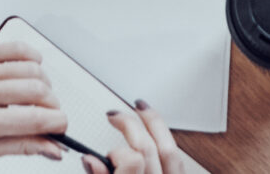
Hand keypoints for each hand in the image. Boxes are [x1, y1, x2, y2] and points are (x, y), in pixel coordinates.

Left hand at [0, 41, 69, 159]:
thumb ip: (25, 147)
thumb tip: (54, 148)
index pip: (35, 119)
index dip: (58, 122)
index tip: (61, 125)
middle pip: (38, 91)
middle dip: (54, 104)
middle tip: (51, 111)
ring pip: (32, 68)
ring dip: (45, 83)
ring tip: (38, 93)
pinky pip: (17, 48)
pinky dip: (32, 57)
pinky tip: (31, 68)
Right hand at [83, 103, 205, 173]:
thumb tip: (90, 159)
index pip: (133, 160)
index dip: (117, 151)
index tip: (103, 153)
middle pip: (151, 148)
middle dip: (131, 124)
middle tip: (115, 115)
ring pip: (170, 150)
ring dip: (154, 123)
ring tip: (141, 109)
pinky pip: (178, 159)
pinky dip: (166, 140)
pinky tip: (157, 132)